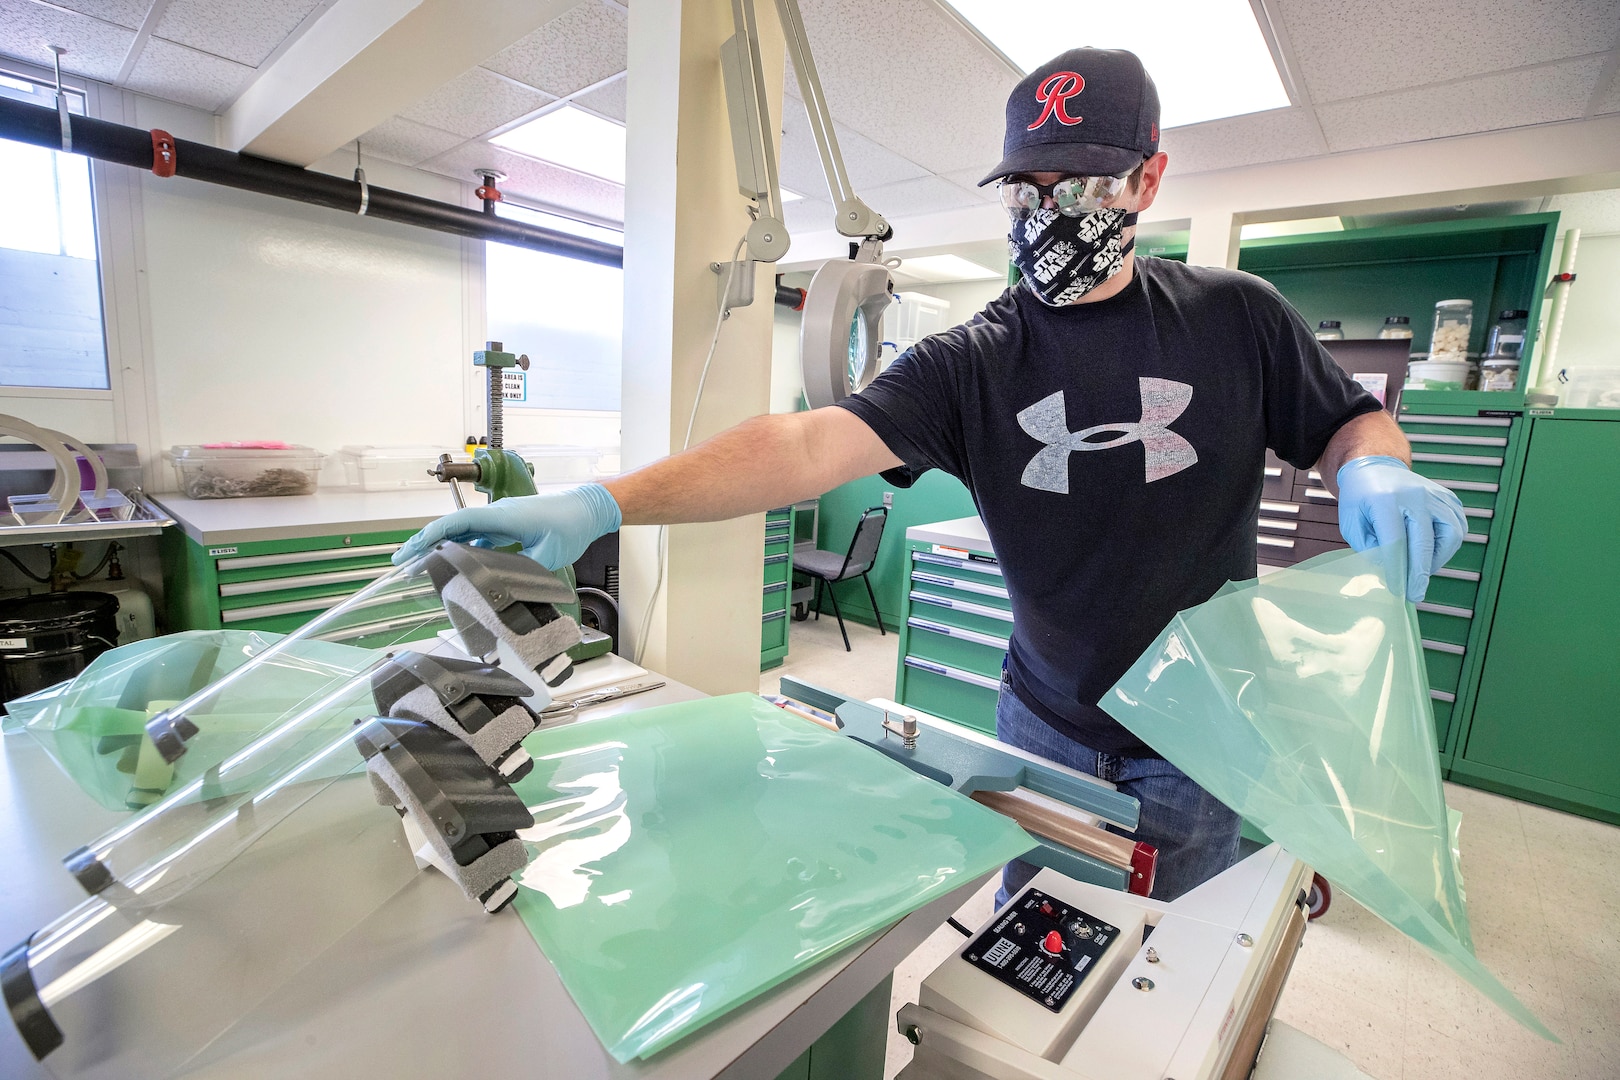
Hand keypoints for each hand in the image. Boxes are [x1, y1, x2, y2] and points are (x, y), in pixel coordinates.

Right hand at [391, 483, 621, 569]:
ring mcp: (500, 522)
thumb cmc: (570, 524)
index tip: (409, 552)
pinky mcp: (507, 529)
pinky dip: (461, 551)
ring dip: (441, 549)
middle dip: (424, 544)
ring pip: (462, 534)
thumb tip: (505, 589)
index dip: (428, 537)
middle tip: (402, 564)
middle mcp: (495, 516)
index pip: (455, 524)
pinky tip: (455, 568)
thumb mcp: (549, 552)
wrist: (587, 508)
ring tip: (421, 568)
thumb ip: (524, 570)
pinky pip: (477, 539)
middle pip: (451, 528)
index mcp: (500, 517)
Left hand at [1335, 455, 1466, 601]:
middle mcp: (1415, 495)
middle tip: (1415, 594)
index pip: (1395, 539)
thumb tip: (1391, 570)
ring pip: (1450, 536)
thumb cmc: (1361, 498)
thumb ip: (1368, 548)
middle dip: (1420, 573)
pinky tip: (1431, 552)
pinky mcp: (1449, 499)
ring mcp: (1436, 496)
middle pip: (1424, 540)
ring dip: (1437, 559)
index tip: (1398, 589)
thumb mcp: (1352, 523)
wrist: (1377, 467)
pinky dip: (1447, 546)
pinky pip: (1457, 528)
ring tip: (1419, 568)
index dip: (1397, 568)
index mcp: (1385, 499)